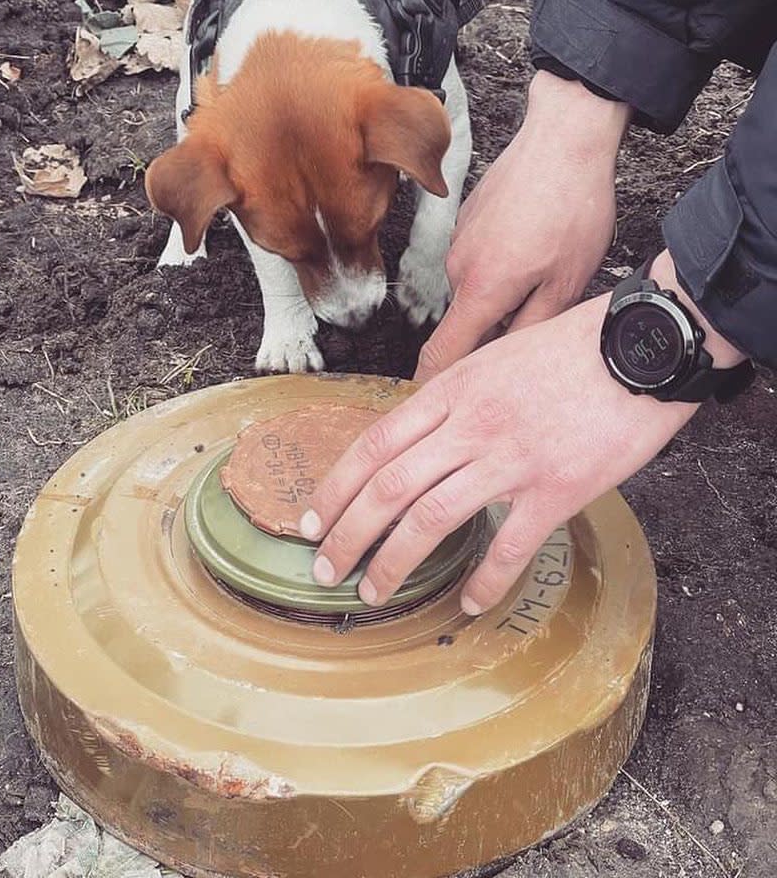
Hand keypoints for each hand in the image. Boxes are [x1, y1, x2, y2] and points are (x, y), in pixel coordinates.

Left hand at [301, 251, 743, 615]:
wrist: (639, 347)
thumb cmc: (569, 350)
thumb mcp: (492, 360)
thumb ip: (452, 399)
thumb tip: (415, 438)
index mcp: (451, 391)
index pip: (374, 445)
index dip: (336, 487)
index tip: (313, 521)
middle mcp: (470, 426)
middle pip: (389, 487)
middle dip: (348, 534)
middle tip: (325, 572)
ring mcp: (511, 459)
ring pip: (432, 518)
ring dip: (393, 562)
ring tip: (373, 592)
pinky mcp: (557, 490)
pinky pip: (509, 546)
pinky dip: (483, 582)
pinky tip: (467, 605)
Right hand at [415, 70, 631, 380]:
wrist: (564, 139)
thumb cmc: (572, 208)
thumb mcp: (566, 285)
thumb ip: (529, 333)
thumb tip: (506, 368)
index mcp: (480, 290)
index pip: (440, 355)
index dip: (430, 388)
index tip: (427, 410)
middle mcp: (458, 268)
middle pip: (467, 323)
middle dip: (495, 334)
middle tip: (540, 328)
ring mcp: (459, 242)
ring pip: (478, 291)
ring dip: (505, 296)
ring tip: (549, 277)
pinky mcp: (467, 222)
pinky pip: (481, 261)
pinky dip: (504, 266)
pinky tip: (539, 249)